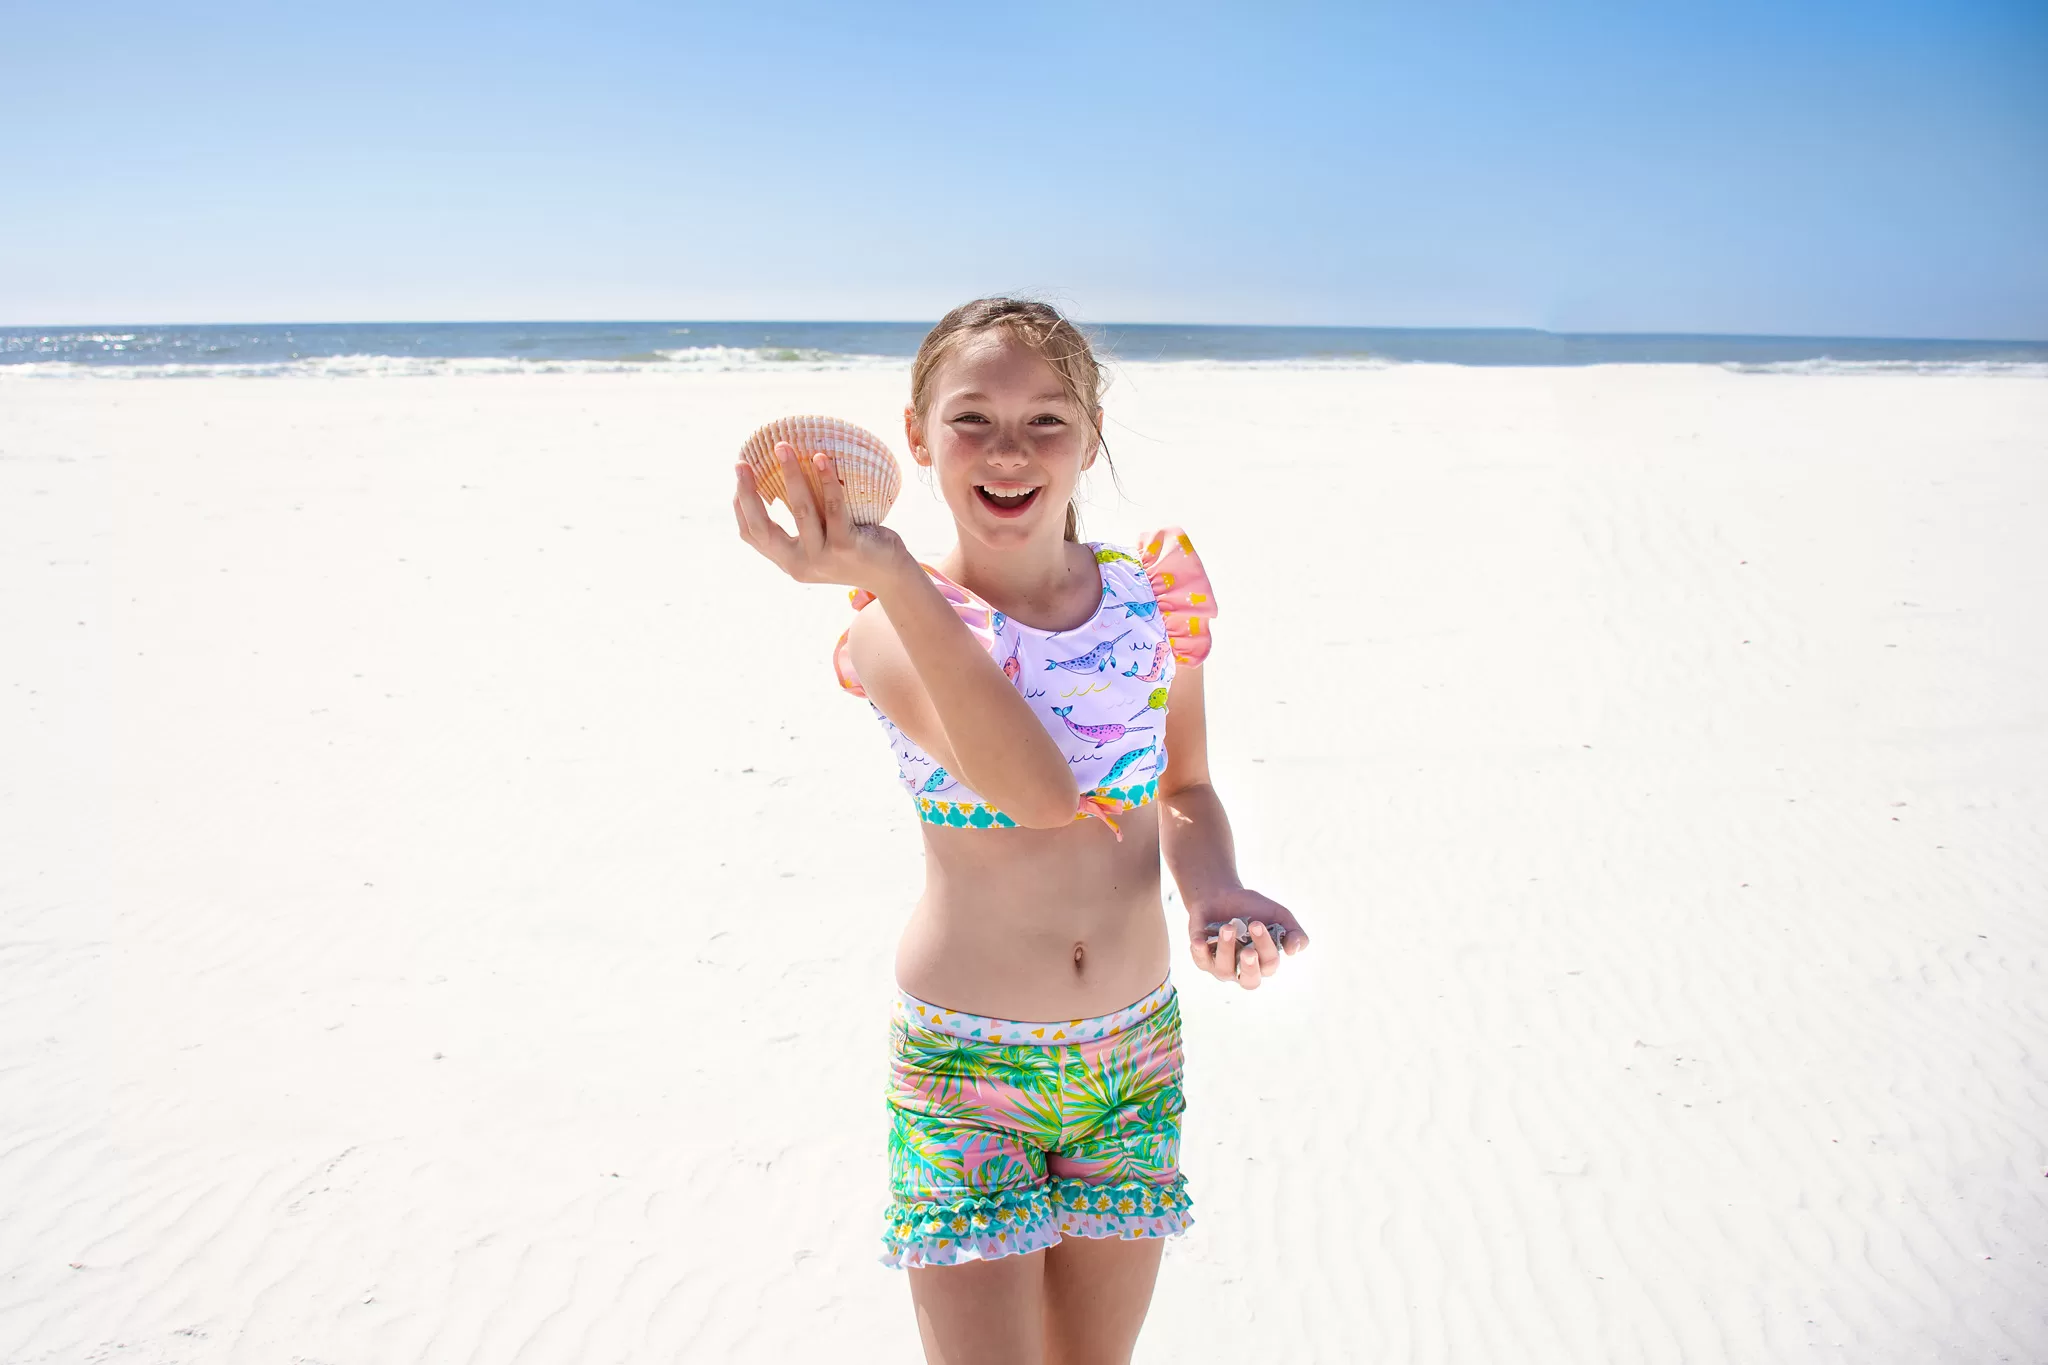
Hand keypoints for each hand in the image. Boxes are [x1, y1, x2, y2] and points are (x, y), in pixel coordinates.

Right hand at [733, 442, 909, 592]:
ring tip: (782, 447)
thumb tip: (785, 482)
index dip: (741, 507)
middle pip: (764, 528)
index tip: (738, 480)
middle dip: (749, 493)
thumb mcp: (821, 542)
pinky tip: (821, 458)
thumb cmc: (855, 549)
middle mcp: (801, 565)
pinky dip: (826, 480)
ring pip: (800, 511)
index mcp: (789, 562)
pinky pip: (834, 507)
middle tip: (741, 464)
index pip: (754, 536)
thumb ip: (802, 525)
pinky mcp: (846, 547)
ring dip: (790, 475)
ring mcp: (823, 558)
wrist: (890, 576)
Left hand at [1186, 887, 1308, 990]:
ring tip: (1228, 927)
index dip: (1265, 947)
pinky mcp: (1202, 958)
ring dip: (1226, 949)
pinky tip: (1200, 941)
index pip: (1269, 963)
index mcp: (1265, 962)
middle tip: (1248, 950)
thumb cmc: (1253, 908)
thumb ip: (1294, 932)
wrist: (1222, 895)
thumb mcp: (1279, 915)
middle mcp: (1243, 969)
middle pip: (1250, 981)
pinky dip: (1199, 952)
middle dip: (1249, 966)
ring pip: (1224, 970)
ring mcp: (1222, 967)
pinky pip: (1201, 961)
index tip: (1257, 924)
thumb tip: (1295, 950)